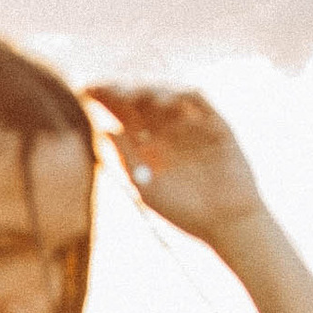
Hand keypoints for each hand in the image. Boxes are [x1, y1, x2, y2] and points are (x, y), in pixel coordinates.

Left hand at [84, 84, 266, 246]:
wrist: (227, 222)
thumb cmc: (185, 211)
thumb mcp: (146, 186)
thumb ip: (126, 158)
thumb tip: (102, 129)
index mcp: (146, 144)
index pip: (121, 114)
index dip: (104, 100)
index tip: (85, 91)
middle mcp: (166, 130)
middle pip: (141, 99)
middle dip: (123, 91)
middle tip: (109, 90)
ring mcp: (191, 124)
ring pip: (167, 94)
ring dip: (150, 91)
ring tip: (136, 97)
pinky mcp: (214, 122)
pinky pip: (197, 100)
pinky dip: (182, 96)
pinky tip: (167, 104)